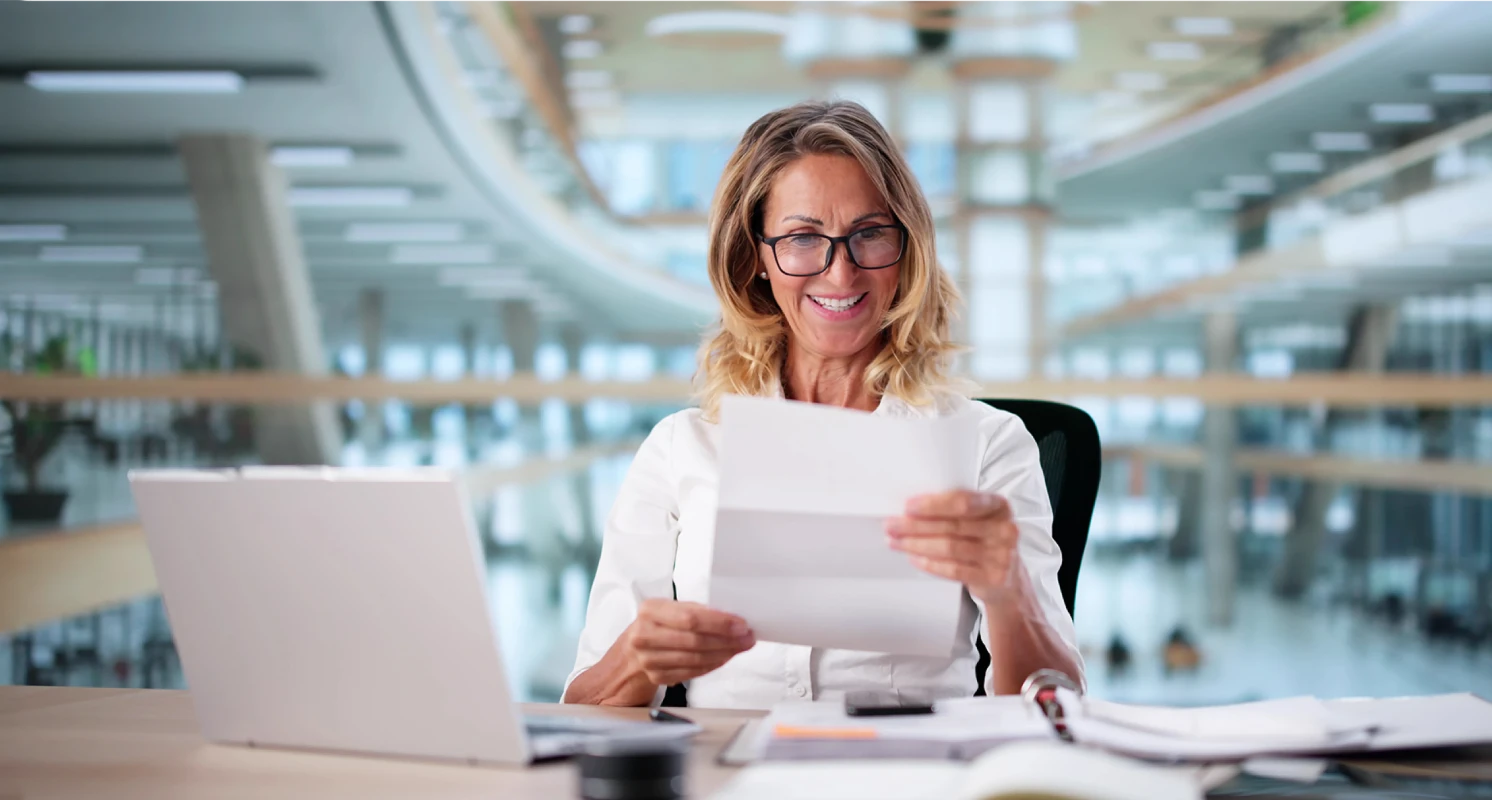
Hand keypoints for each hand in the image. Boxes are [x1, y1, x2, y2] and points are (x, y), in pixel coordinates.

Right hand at [622, 600, 755, 687]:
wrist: (628, 655)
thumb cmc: (656, 626)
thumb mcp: (669, 610)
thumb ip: (695, 612)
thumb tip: (732, 619)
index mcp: (650, 610)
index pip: (690, 618)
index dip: (719, 623)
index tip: (741, 624)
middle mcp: (645, 634)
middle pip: (695, 640)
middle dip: (727, 640)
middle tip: (748, 638)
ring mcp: (648, 659)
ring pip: (696, 658)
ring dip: (724, 654)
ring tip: (740, 647)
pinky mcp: (657, 676)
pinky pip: (692, 672)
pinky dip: (713, 665)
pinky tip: (724, 658)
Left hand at [886, 490, 1020, 604]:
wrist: (1008, 578)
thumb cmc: (986, 541)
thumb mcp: (979, 519)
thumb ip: (955, 510)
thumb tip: (911, 510)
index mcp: (999, 506)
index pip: (963, 501)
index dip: (933, 505)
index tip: (908, 507)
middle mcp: (1004, 529)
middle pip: (951, 526)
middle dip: (915, 526)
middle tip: (892, 526)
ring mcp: (1001, 555)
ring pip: (949, 548)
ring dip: (917, 545)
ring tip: (897, 542)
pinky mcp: (993, 577)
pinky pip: (954, 570)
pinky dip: (931, 565)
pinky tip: (915, 558)